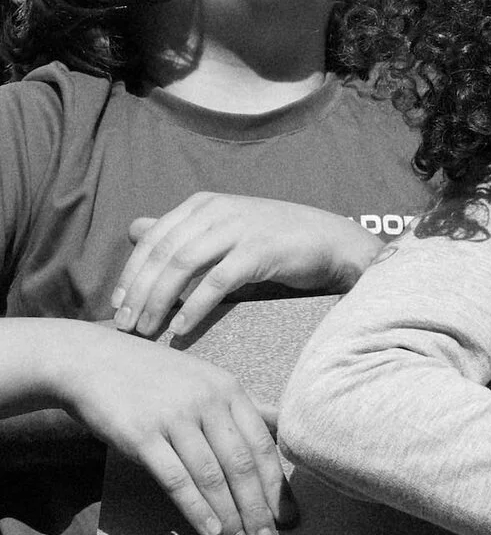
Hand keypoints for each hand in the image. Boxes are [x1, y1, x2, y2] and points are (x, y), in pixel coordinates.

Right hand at [55, 323, 290, 534]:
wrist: (95, 363)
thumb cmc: (156, 377)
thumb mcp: (206, 381)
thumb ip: (242, 407)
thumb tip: (282, 423)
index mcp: (230, 390)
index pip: (263, 444)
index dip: (278, 484)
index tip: (288, 516)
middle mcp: (208, 402)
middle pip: (242, 464)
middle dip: (259, 508)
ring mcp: (175, 418)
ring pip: (212, 476)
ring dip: (229, 516)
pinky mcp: (142, 435)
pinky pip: (176, 478)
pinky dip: (195, 508)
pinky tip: (210, 531)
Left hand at [116, 193, 383, 339]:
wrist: (330, 242)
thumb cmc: (273, 239)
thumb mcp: (223, 227)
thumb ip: (180, 230)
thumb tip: (135, 228)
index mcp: (204, 204)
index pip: (153, 239)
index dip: (129, 273)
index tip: (117, 306)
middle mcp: (218, 210)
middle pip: (163, 253)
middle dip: (139, 292)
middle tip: (125, 327)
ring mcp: (240, 228)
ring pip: (183, 265)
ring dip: (159, 302)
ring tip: (147, 331)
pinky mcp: (259, 250)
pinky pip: (215, 282)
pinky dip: (193, 307)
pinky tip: (180, 328)